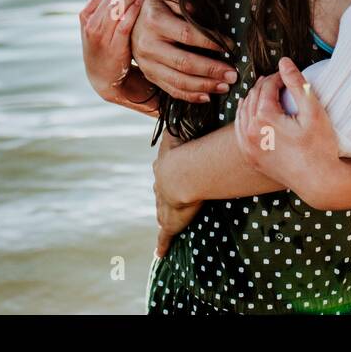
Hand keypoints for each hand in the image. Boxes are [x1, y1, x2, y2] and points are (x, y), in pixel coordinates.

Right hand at [79, 0, 144, 103]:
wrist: (102, 75)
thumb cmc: (104, 43)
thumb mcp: (98, 20)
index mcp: (86, 14)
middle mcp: (90, 24)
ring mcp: (100, 36)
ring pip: (119, 6)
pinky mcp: (114, 47)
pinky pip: (124, 23)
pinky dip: (134, 11)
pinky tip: (143, 5)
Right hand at [131, 0, 237, 102]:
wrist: (129, 18)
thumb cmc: (156, 4)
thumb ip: (184, 3)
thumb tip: (202, 16)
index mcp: (155, 22)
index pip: (188, 35)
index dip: (211, 42)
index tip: (231, 46)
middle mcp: (148, 45)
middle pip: (184, 63)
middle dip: (212, 70)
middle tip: (233, 75)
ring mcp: (147, 63)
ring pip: (178, 80)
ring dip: (204, 86)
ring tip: (225, 87)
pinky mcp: (149, 74)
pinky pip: (170, 89)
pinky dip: (189, 96)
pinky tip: (207, 96)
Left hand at [153, 129, 200, 256]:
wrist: (181, 174)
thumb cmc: (185, 151)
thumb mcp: (183, 131)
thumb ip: (186, 117)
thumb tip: (191, 98)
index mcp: (164, 166)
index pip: (165, 168)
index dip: (170, 170)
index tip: (174, 170)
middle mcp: (161, 185)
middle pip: (161, 190)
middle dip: (164, 192)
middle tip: (170, 196)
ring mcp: (164, 204)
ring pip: (162, 211)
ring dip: (164, 215)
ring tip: (165, 220)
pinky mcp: (169, 222)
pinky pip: (164, 236)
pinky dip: (162, 244)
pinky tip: (159, 253)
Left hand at [234, 57, 341, 206]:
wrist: (319, 181)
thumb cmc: (320, 147)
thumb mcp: (313, 111)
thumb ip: (297, 83)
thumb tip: (283, 61)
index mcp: (264, 118)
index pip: (267, 87)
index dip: (278, 77)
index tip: (288, 76)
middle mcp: (251, 132)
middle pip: (253, 97)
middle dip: (266, 86)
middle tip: (279, 82)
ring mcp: (248, 147)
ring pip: (243, 113)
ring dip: (253, 100)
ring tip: (267, 93)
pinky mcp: (250, 158)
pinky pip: (240, 131)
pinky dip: (245, 118)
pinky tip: (252, 113)